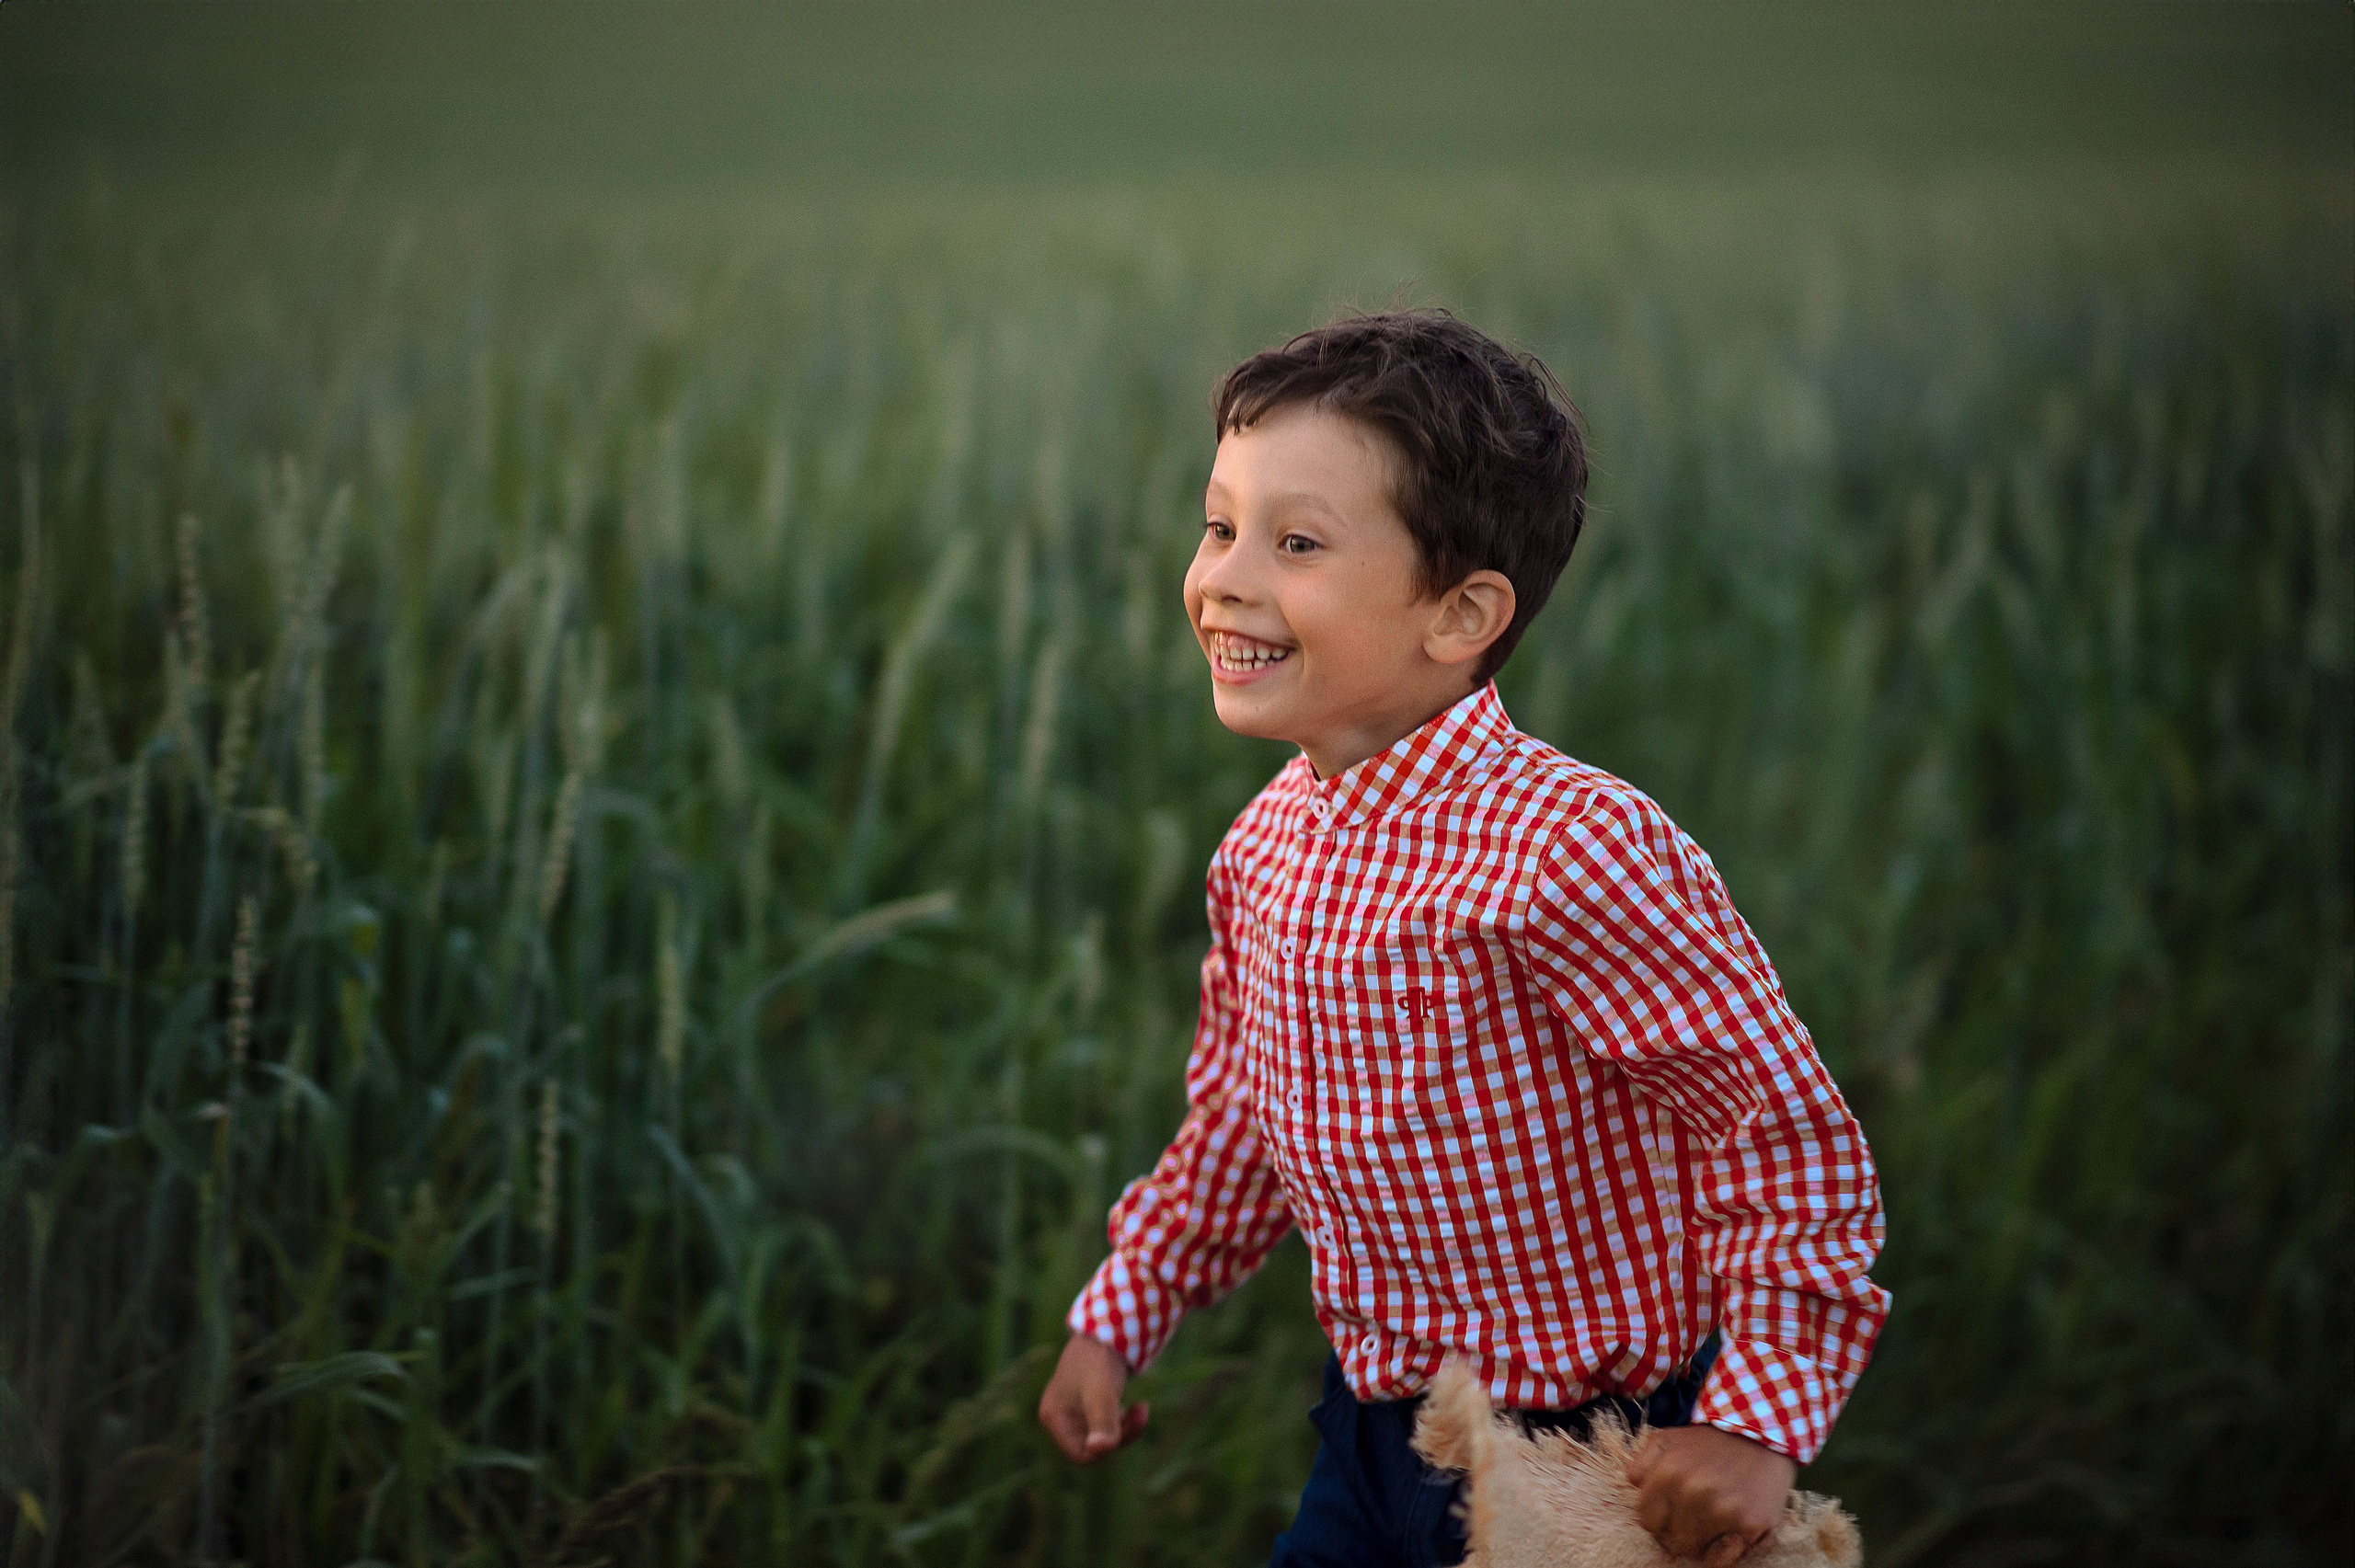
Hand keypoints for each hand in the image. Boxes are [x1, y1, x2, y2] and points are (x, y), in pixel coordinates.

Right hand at [1036, 1332, 1149, 1463]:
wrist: (1107, 1326)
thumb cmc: (1099, 1359)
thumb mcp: (1102, 1393)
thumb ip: (1102, 1422)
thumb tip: (1100, 1450)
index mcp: (1054, 1417)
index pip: (1080, 1454)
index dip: (1107, 1448)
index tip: (1129, 1426)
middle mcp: (1059, 1416)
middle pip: (1092, 1446)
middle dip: (1120, 1434)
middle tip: (1143, 1412)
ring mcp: (1072, 1409)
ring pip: (1101, 1435)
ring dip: (1125, 1427)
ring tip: (1143, 1408)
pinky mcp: (1086, 1402)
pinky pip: (1105, 1423)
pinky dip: (1122, 1418)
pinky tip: (1137, 1406)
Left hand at [1625, 1423, 1795, 1564]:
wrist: (1759, 1435)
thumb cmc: (1707, 1443)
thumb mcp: (1665, 1440)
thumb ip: (1641, 1464)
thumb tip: (1634, 1486)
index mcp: (1668, 1473)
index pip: (1648, 1522)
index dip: (1658, 1518)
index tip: (1670, 1511)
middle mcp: (1693, 1493)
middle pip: (1671, 1541)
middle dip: (1678, 1531)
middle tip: (1693, 1515)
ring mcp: (1723, 1511)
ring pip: (1694, 1551)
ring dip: (1700, 1540)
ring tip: (1711, 1518)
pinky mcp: (1750, 1524)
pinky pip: (1722, 1561)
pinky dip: (1721, 1552)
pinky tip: (1726, 1531)